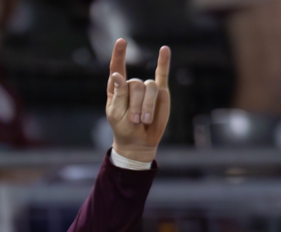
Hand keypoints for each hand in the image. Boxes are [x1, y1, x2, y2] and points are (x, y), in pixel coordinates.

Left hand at [104, 39, 170, 162]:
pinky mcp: (160, 92)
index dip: (119, 55)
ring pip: (149, 88)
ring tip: (144, 120)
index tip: (121, 41)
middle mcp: (131, 86)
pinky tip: (164, 50)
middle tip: (135, 121)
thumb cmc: (124, 128)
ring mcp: (146, 89)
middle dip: (136, 105)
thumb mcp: (116, 114)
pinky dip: (164, 62)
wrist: (139, 142)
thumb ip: (118, 94)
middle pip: (135, 85)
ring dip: (147, 105)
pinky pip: (162, 74)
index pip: (117, 68)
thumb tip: (117, 75)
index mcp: (117, 89)